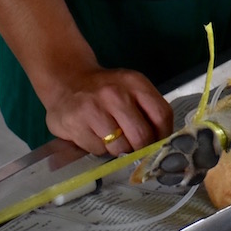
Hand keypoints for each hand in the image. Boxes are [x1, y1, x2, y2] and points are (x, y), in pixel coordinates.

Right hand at [42, 65, 173, 155]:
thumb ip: (148, 109)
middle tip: (135, 148)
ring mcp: (93, 109)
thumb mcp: (130, 88)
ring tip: (111, 138)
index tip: (159, 143)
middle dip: (141, 148)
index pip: (161, 115)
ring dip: (118, 150)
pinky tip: (93, 135)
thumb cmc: (105, 89)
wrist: (67, 80)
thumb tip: (162, 142)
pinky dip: (99, 149)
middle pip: (141, 136)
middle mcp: (114, 94)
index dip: (163, 135)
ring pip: (119, 147)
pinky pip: (97, 149)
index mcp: (134, 83)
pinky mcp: (74, 124)